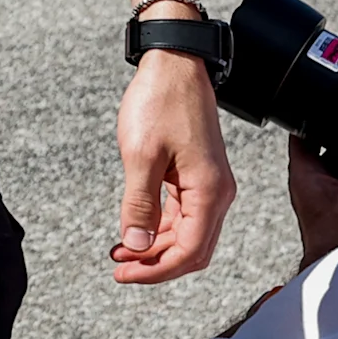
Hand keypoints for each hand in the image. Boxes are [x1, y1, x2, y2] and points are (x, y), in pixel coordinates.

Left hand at [111, 49, 233, 283]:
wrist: (174, 63)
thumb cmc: (160, 101)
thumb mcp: (141, 156)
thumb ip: (139, 205)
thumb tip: (136, 245)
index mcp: (209, 191)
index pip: (189, 252)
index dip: (156, 271)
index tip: (124, 275)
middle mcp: (217, 192)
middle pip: (193, 249)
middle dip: (156, 265)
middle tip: (120, 269)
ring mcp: (209, 183)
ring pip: (188, 234)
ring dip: (156, 248)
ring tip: (122, 253)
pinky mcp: (198, 174)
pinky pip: (184, 214)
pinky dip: (160, 227)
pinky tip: (136, 230)